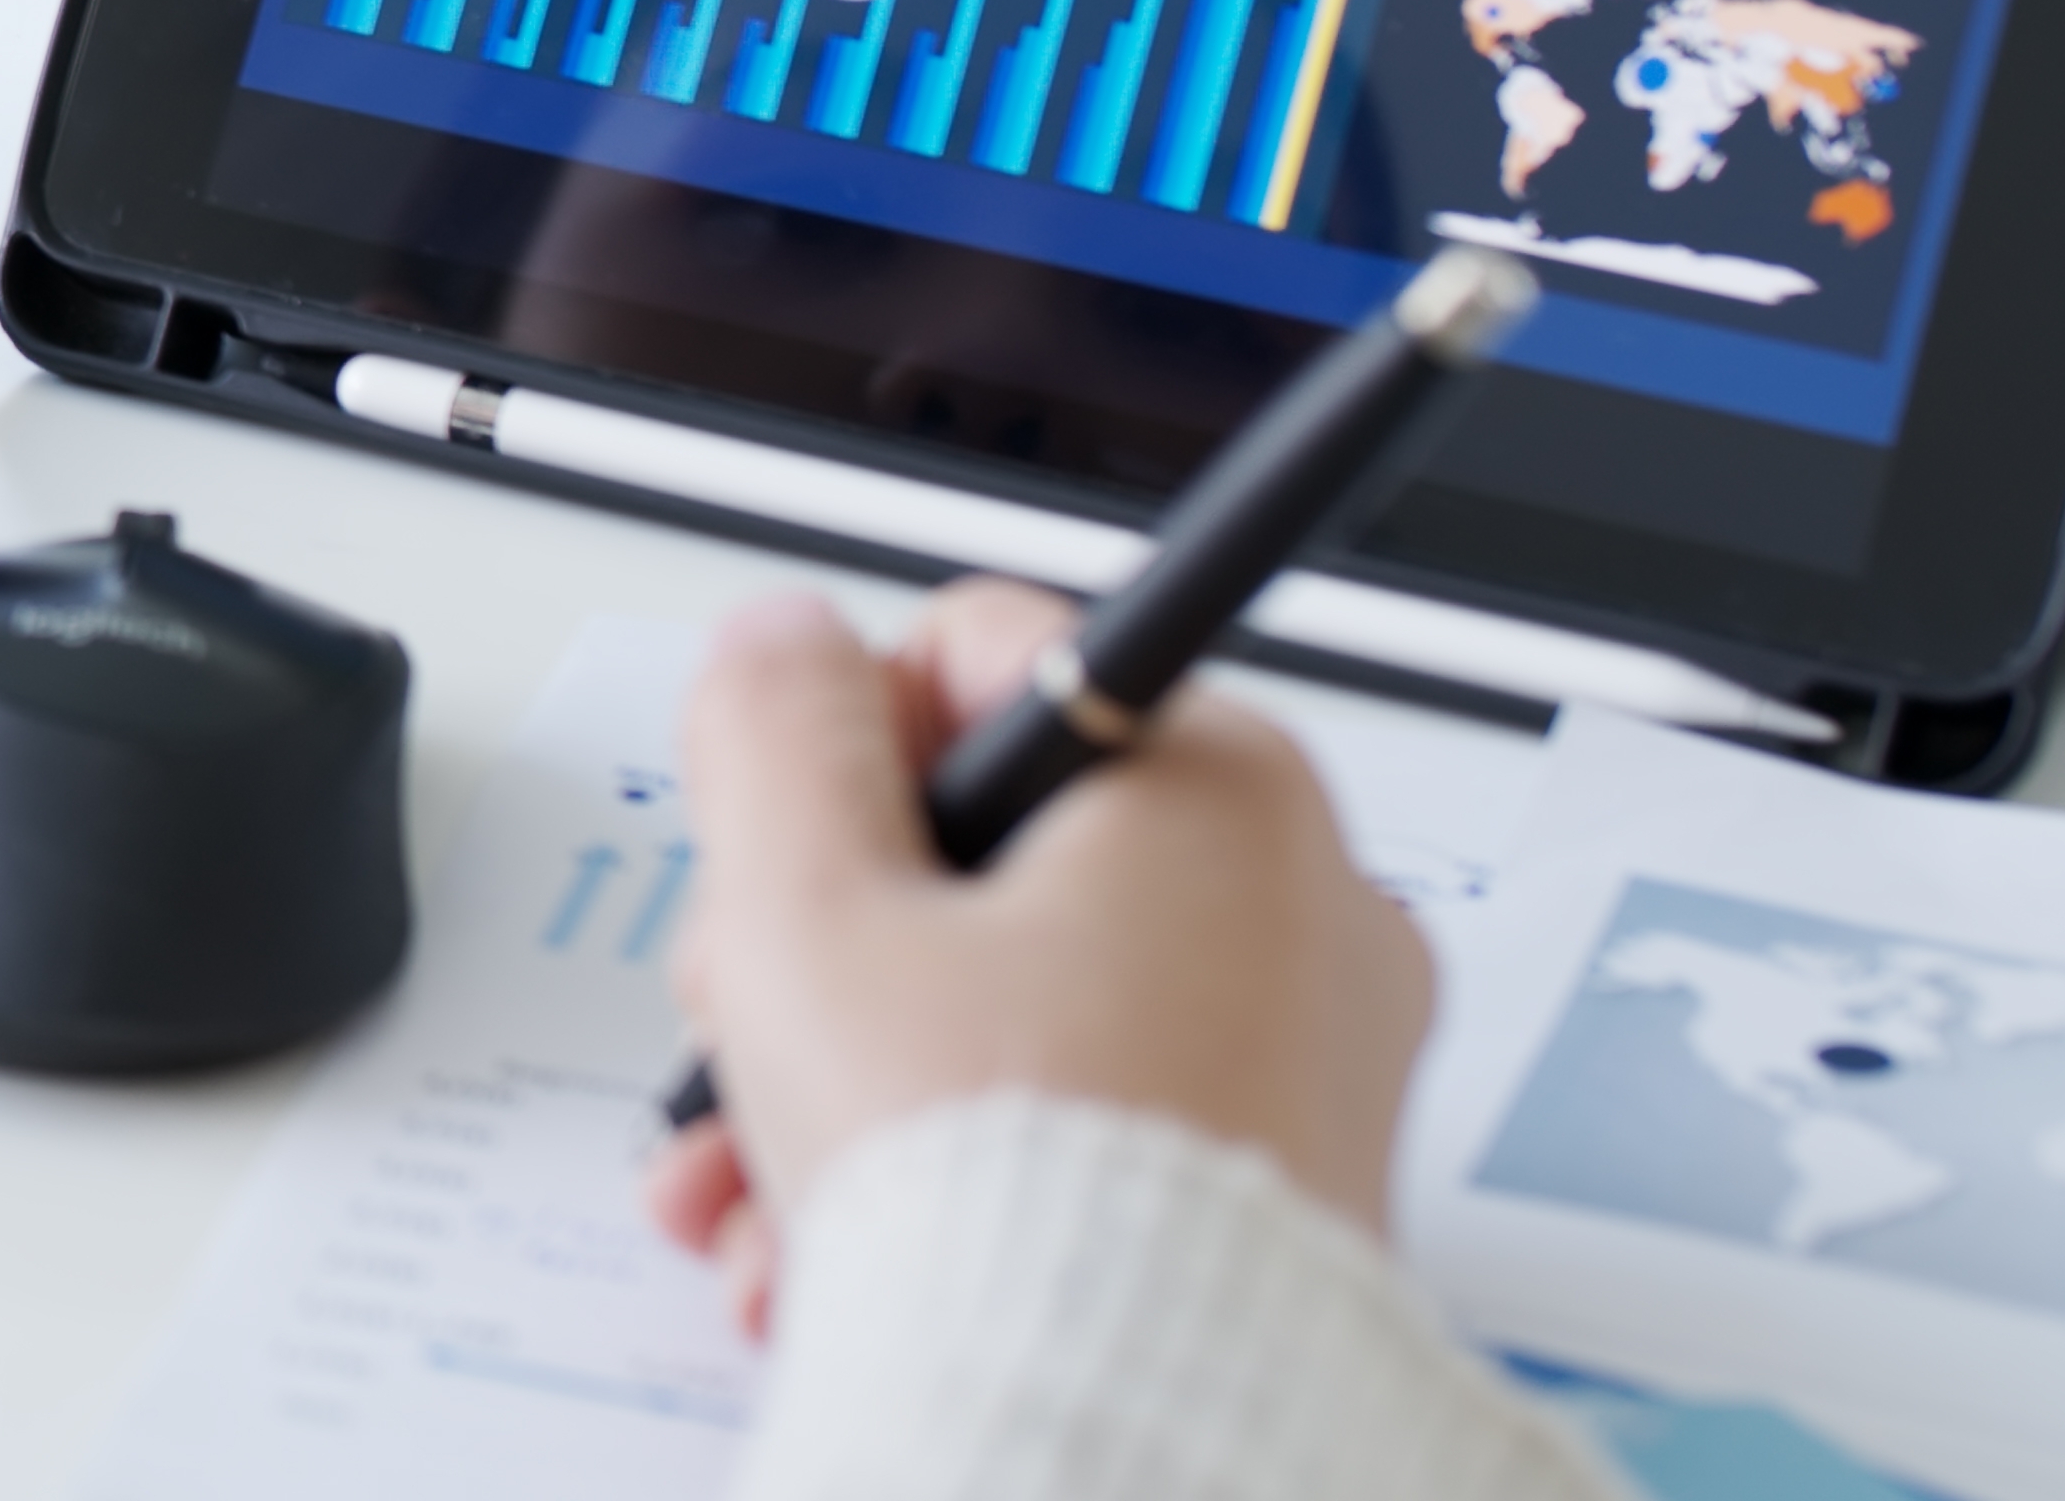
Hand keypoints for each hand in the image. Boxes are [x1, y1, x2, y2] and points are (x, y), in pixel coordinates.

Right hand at [638, 580, 1435, 1337]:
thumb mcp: (805, 903)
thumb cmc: (1001, 1176)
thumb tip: (784, 642)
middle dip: (830, 945)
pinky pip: (1097, 1103)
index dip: (831, 758)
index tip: (778, 866)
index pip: (975, 658)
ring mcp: (1315, 1044)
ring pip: (1024, 991)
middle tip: (749, 1022)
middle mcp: (1300, 892)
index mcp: (1211, 783)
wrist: (1126, 1426)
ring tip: (760, 1176)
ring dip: (864, 1067)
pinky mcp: (1294, 1168)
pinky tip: (844, 1237)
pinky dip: (966, 1149)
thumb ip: (774, 732)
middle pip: (987, 846)